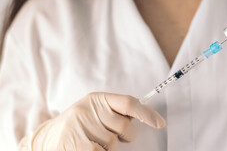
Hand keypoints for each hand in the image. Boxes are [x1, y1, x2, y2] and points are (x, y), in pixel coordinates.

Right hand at [20, 92, 164, 150]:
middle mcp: (89, 109)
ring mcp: (81, 125)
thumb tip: (144, 115)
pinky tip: (88, 147)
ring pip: (113, 144)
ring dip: (108, 148)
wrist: (47, 137)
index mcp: (97, 98)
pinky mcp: (76, 143)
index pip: (128, 102)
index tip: (160, 123)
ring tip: (93, 141)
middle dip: (125, 136)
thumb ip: (115, 111)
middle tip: (112, 136)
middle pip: (124, 127)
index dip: (146, 113)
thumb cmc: (79, 124)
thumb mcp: (95, 110)